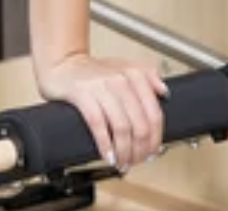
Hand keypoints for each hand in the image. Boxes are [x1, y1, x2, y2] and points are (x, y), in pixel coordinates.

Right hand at [36, 53, 168, 170]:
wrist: (63, 64)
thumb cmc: (92, 71)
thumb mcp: (123, 68)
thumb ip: (147, 76)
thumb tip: (164, 92)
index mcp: (134, 75)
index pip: (154, 113)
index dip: (155, 138)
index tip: (152, 151)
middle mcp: (120, 80)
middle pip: (140, 124)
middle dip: (140, 150)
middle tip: (136, 161)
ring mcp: (101, 87)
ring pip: (121, 127)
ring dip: (124, 151)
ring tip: (123, 162)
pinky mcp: (82, 94)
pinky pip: (98, 124)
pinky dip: (105, 144)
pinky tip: (107, 155)